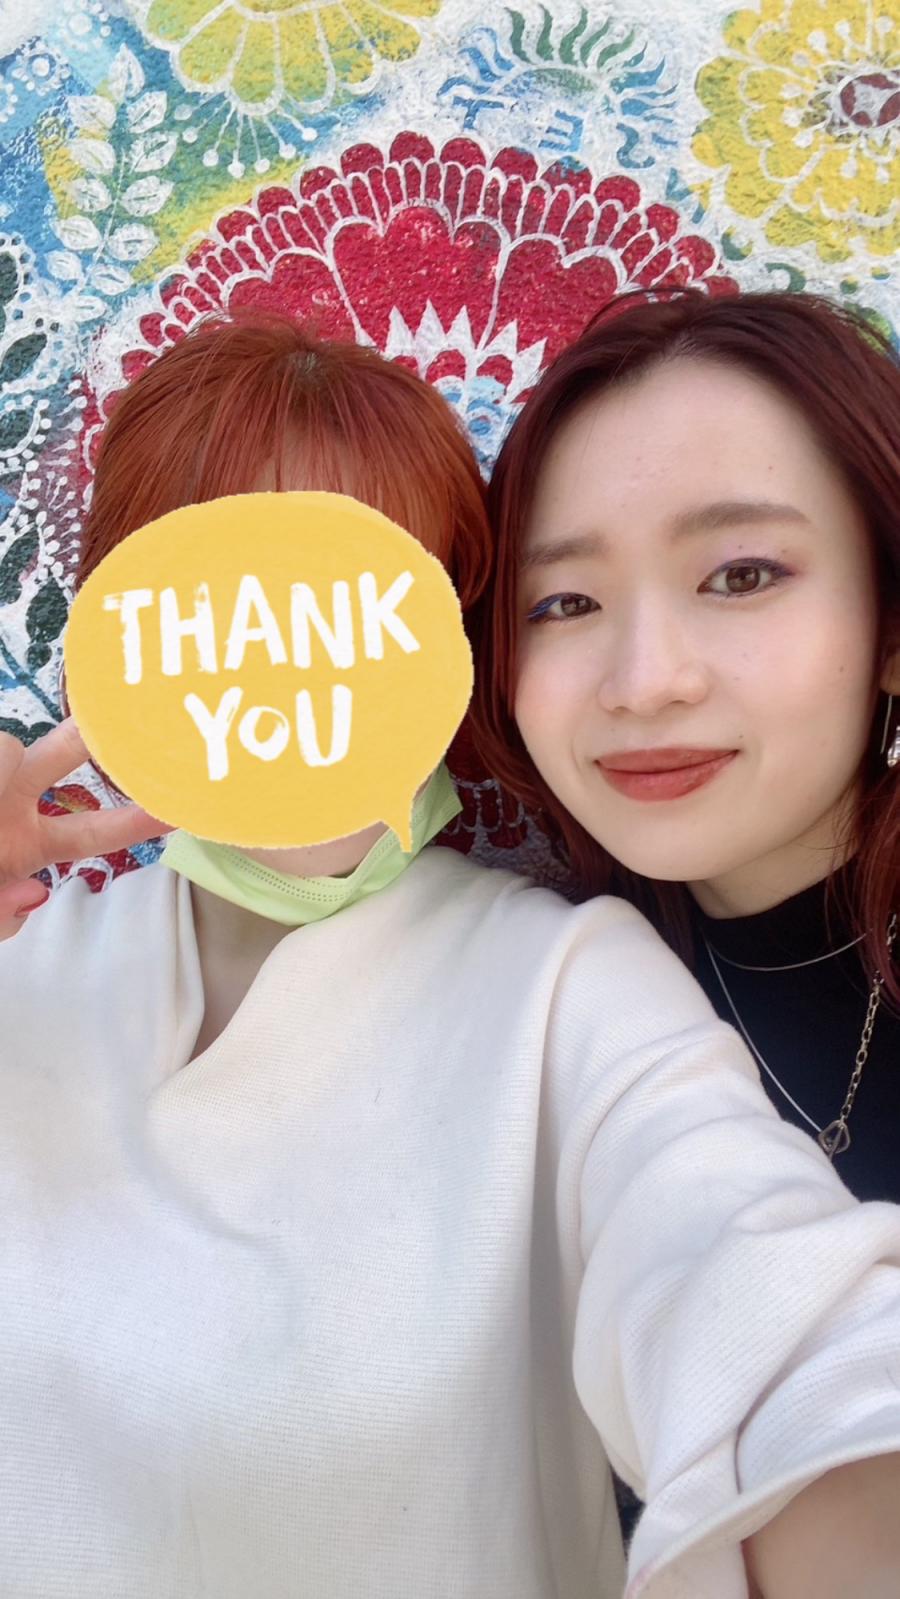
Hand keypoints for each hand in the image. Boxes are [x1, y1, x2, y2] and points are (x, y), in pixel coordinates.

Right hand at [0, 718, 170, 940]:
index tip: (178, 807)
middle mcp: (10, 804)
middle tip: (122, 718)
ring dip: (1, 769)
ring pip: (7, 750)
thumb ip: (0, 915)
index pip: (93, 829)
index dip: (136, 821)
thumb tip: (32, 893)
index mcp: (29, 843)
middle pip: (62, 758)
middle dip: (93, 737)